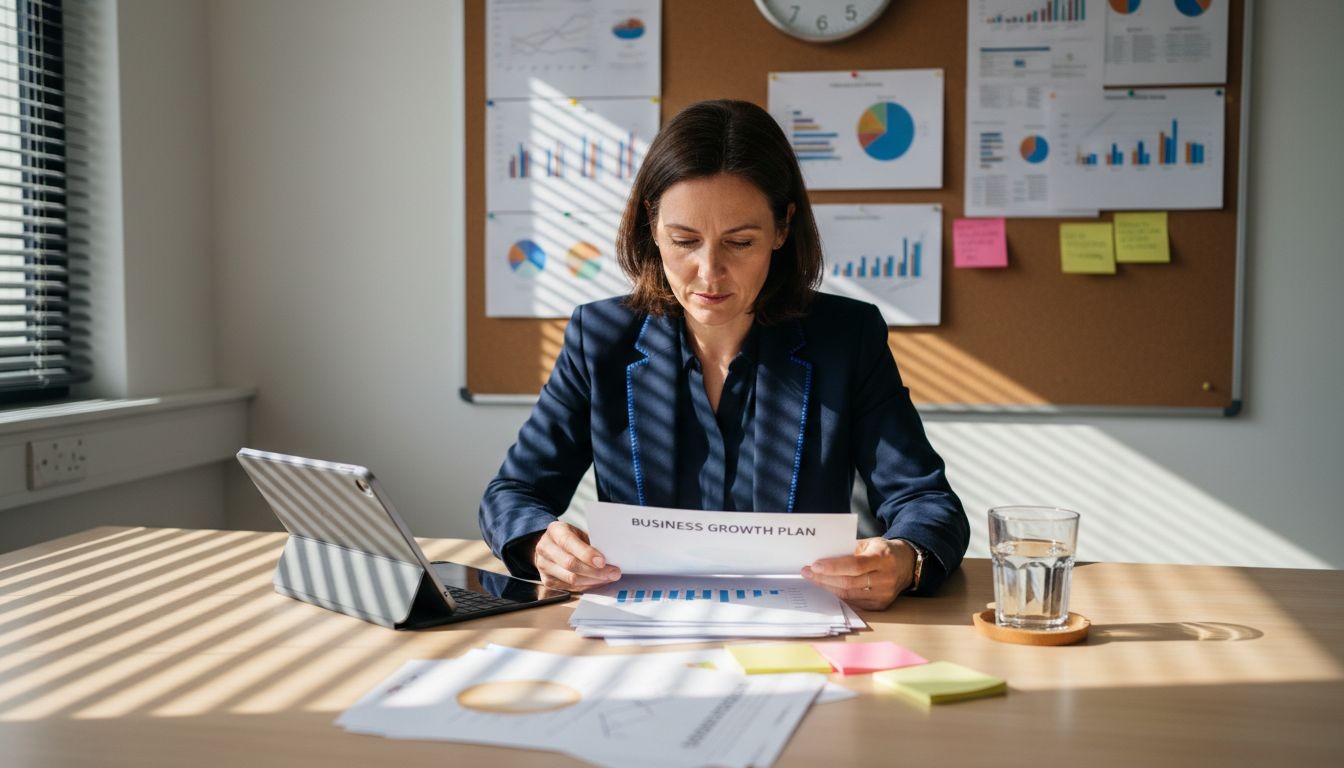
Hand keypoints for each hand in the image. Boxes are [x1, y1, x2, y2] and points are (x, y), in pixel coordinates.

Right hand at [530, 521, 620, 591]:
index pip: (569, 542)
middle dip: (595, 571)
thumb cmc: (570, 538)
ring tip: (608, 579)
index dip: (586, 554)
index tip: (602, 561)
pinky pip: (569, 587)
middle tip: (613, 573)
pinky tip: (597, 583)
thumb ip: (590, 543)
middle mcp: (545, 548)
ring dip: (593, 581)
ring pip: (570, 579)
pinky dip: (586, 586)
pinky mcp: (546, 581)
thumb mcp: (578, 533)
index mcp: (555, 531)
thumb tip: (611, 557)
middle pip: (570, 564)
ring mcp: (543, 566)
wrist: (549, 546)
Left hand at [801, 537, 915, 610]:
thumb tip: (822, 557)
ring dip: (828, 587)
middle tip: (807, 573)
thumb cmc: (883, 551)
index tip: (814, 565)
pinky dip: (839, 596)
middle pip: (849, 582)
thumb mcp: (869, 543)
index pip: (855, 565)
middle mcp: (886, 578)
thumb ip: (849, 549)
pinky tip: (828, 588)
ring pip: (849, 595)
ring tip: (814, 580)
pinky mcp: (881, 605)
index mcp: (883, 558)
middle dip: (824, 578)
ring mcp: (884, 594)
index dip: (833, 567)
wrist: (907, 564)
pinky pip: (854, 603)